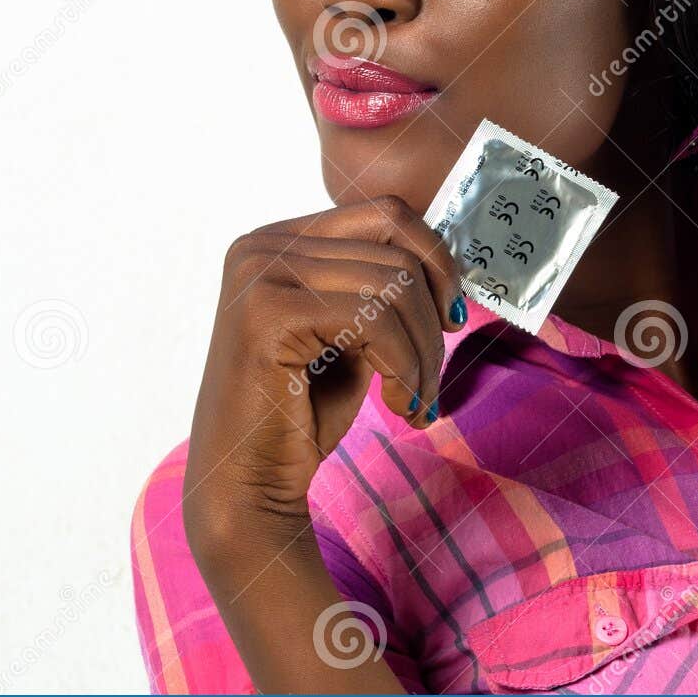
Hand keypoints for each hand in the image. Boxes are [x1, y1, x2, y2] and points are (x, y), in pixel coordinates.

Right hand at [182, 195, 466, 565]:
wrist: (247, 483)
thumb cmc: (300, 414)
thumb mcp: (351, 334)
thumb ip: (379, 289)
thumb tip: (445, 259)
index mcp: (278, 240)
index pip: (386, 214)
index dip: (436, 261)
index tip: (450, 319)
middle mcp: (261, 246)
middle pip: (395, 252)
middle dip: (433, 325)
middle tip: (432, 384)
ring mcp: (259, 274)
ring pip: (393, 286)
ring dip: (423, 354)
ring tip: (417, 401)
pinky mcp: (267, 313)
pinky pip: (374, 321)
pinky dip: (406, 367)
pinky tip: (400, 406)